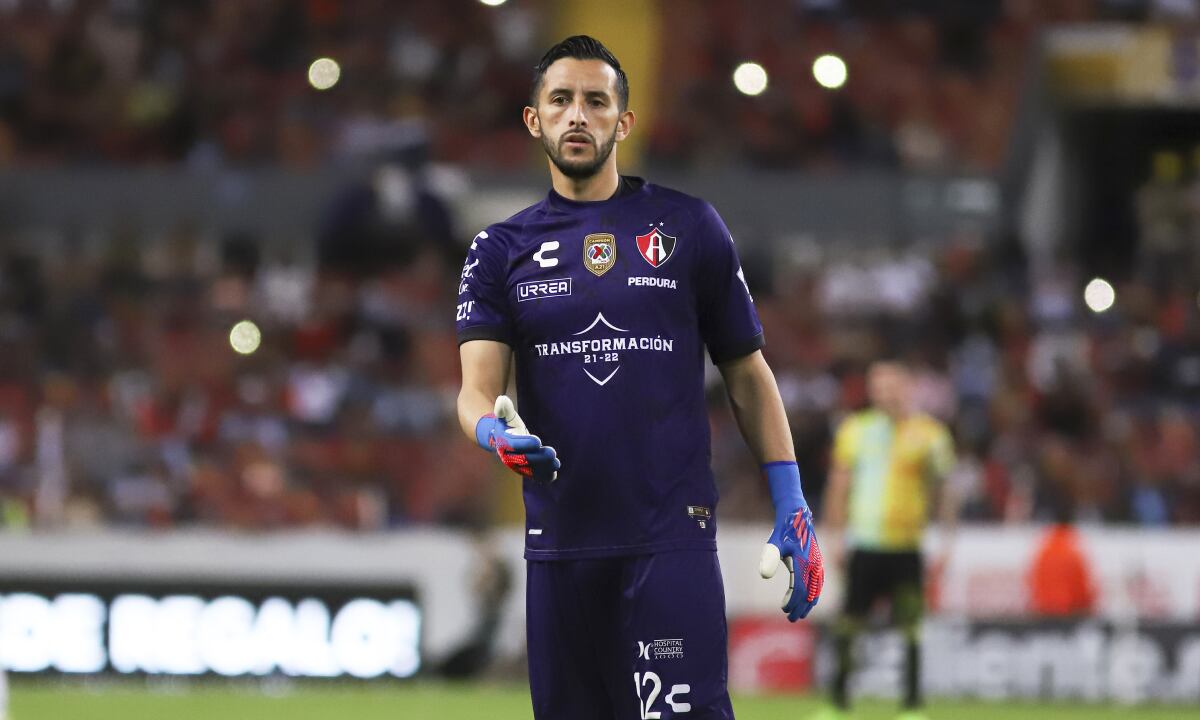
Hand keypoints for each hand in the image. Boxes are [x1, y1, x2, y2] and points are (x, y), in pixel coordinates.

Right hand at [475, 396, 558, 481]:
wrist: (500, 440)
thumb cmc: (506, 425)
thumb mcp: (504, 415)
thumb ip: (504, 408)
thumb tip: (502, 400)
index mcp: (504, 443)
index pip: (515, 444)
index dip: (526, 443)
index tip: (538, 441)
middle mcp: (509, 457)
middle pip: (525, 459)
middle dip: (539, 457)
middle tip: (552, 453)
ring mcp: (517, 466)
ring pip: (531, 469)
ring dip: (544, 468)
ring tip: (556, 463)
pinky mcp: (525, 470)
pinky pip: (534, 475)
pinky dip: (543, 477)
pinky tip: (553, 475)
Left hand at [759, 462, 823, 620]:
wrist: (797, 516)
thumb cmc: (783, 531)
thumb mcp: (773, 544)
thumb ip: (769, 558)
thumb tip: (764, 576)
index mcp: (804, 563)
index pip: (799, 590)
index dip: (792, 602)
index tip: (784, 610)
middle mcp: (814, 565)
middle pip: (810, 594)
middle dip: (801, 608)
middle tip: (791, 618)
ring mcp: (819, 564)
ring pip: (817, 590)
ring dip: (809, 603)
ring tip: (800, 614)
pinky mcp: (819, 562)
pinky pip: (819, 583)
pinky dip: (814, 594)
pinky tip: (809, 600)